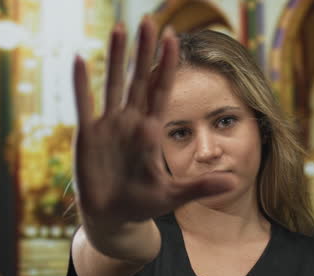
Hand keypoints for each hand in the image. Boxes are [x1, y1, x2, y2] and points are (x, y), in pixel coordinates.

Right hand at [72, 18, 234, 227]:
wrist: (114, 218)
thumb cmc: (143, 204)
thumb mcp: (174, 196)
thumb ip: (201, 187)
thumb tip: (233, 183)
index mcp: (151, 130)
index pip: (161, 91)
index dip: (166, 66)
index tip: (174, 39)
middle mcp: (131, 122)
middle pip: (138, 79)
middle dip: (144, 51)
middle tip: (149, 20)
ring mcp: (109, 126)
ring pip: (113, 83)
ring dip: (114, 56)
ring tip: (118, 28)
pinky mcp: (88, 136)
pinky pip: (84, 104)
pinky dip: (81, 83)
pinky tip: (80, 59)